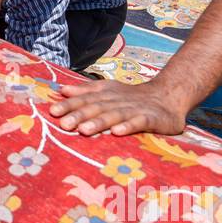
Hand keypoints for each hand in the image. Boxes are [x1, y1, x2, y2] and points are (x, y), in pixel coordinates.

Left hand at [48, 78, 186, 135]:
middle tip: (63, 124)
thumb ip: (86, 91)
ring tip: (84, 130)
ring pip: (114, 115)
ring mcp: (135, 109)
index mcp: (107, 94)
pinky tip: (117, 132)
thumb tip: (63, 90)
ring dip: (99, 122)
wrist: (168, 96)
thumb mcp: (109, 91)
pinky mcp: (151, 119)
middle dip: (79, 115)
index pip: (86, 99)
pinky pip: (138, 122)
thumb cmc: (132, 98)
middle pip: (97, 107)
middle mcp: (118, 100)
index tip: (53, 111)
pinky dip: (128, 126)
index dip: (70, 105)